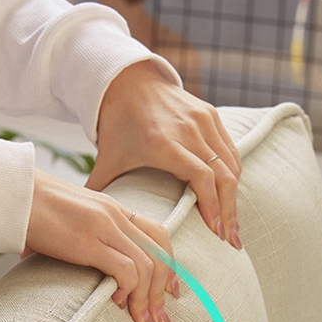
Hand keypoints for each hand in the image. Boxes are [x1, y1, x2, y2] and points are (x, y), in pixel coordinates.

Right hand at [23, 170, 179, 321]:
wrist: (9, 193)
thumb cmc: (28, 209)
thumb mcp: (65, 218)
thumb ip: (79, 236)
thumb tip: (67, 262)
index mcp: (112, 208)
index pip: (158, 235)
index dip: (168, 266)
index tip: (169, 293)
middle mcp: (114, 215)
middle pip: (160, 254)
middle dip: (163, 291)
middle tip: (161, 320)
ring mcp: (104, 227)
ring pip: (148, 266)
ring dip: (148, 299)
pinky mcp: (88, 242)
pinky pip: (126, 270)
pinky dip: (129, 290)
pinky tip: (117, 303)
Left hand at [90, 60, 242, 248]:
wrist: (127, 81)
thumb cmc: (117, 125)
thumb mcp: (107, 159)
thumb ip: (100, 191)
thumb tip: (86, 227)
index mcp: (162, 142)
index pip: (202, 176)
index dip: (213, 207)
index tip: (215, 234)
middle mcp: (187, 129)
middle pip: (223, 175)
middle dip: (229, 211)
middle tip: (231, 241)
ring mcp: (202, 119)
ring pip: (231, 164)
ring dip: (234, 197)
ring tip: (232, 225)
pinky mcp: (210, 114)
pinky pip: (230, 150)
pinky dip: (233, 175)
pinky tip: (230, 198)